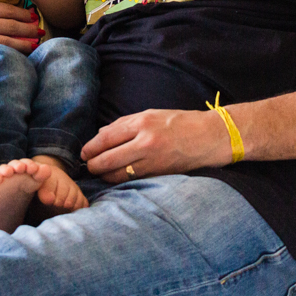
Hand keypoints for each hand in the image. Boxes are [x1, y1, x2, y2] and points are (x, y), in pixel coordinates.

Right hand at [0, 0, 40, 53]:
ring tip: (34, 44)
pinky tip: (15, 55)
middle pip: (10, 26)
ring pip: (5, 41)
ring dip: (22, 43)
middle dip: (28, 29)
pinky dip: (6, 53)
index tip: (32, 16)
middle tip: (40, 31)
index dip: (23, 15)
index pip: (6, 10)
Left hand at [81, 108, 228, 182]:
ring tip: (100, 174)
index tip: (84, 154)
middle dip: (93, 165)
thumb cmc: (180, 123)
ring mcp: (153, 160)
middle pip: (107, 159)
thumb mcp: (151, 114)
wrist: (210, 137)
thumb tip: (101, 136)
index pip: (106, 138)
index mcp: (142, 123)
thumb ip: (125, 124)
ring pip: (118, 174)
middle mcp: (145, 142)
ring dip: (105, 176)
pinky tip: (116, 179)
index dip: (90, 148)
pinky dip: (121, 180)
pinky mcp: (160, 174)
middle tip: (88, 167)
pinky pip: (133, 180)